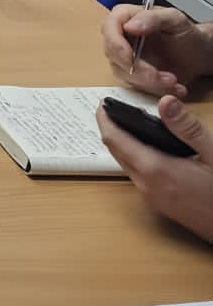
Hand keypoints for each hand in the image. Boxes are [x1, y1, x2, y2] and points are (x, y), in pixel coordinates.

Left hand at [98, 97, 212, 245]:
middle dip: (112, 129)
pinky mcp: (156, 204)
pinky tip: (151, 148)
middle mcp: (145, 185)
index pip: (115, 140)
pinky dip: (135, 157)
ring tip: (134, 124)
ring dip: (123, 144)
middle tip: (118, 109)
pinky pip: (136, 175)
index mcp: (155, 169)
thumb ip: (187, 128)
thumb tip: (165, 102)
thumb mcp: (212, 154)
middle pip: (116, 152)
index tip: (103, 103)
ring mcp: (149, 197)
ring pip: (125, 164)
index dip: (105, 119)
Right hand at [102, 5, 212, 98]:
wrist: (198, 54)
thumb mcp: (174, 19)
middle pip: (114, 55)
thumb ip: (152, 18)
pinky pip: (137, 86)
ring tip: (173, 81)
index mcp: (125, 17)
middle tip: (160, 75)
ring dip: (149, 82)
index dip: (116, 45)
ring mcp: (124, 58)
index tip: (129, 58)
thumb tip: (129, 26)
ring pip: (125, 74)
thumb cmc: (185, 33)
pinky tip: (173, 87)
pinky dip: (155, 90)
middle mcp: (120, 38)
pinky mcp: (133, 76)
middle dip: (138, 69)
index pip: (109, 29)